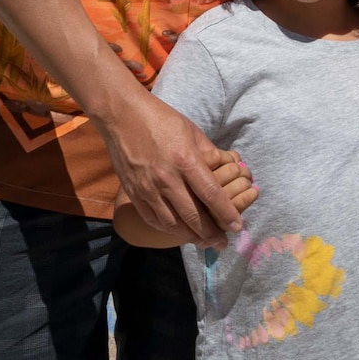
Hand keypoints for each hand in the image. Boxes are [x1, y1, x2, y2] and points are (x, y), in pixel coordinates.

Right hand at [99, 91, 256, 249]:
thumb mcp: (192, 131)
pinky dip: (168, 230)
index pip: (211, 194)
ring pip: (172, 222)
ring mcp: (147, 187)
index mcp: (185, 160)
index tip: (238, 226)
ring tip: (204, 242)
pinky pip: (153, 218)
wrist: (120, 115)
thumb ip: (209, 154)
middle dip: (211, 233)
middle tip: (222, 244)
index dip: (227, 213)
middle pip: (193, 215)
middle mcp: (166, 178)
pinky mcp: (134, 192)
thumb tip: (228, 170)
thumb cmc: (161, 119)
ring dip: (190, 236)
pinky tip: (179, 233)